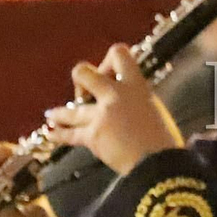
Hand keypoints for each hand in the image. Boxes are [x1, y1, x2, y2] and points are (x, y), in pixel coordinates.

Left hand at [44, 44, 180, 175]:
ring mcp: (101, 115)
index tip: (110, 72)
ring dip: (60, 113)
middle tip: (84, 90)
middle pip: (83, 72)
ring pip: (70, 109)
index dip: (109, 60)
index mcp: (136, 86)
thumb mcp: (154, 109)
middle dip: (81, 79)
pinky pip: (70, 135)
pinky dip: (59, 135)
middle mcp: (115, 95)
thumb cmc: (164, 140)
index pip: (119, 53)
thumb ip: (136, 100)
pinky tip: (51, 133)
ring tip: (52, 114)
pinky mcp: (92, 136)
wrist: (158, 163)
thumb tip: (126, 102)